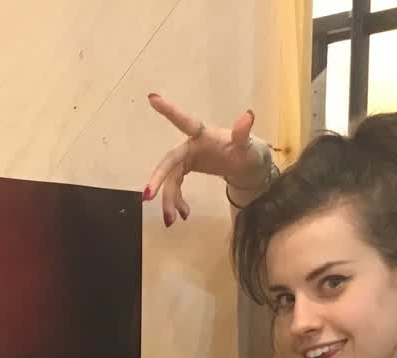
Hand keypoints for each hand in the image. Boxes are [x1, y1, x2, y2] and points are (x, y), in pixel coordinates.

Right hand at [143, 94, 272, 225]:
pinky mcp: (186, 169)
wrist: (248, 167)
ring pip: (170, 179)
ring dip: (169, 200)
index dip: (169, 111)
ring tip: (172, 221)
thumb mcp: (248, 147)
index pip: (185, 122)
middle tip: (147, 196)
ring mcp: (187, 158)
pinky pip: (175, 186)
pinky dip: (176, 202)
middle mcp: (191, 145)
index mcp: (204, 135)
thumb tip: (248, 115)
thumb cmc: (247, 152)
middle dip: (158, 179)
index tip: (152, 98)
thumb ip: (243, 134)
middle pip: (169, 161)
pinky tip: (182, 215)